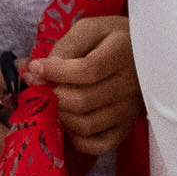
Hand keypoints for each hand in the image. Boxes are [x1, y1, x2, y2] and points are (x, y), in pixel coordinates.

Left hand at [25, 15, 139, 158]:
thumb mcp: (89, 30)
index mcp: (122, 54)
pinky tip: (70, 123)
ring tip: (52, 103)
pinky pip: (99, 145)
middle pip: (83, 101)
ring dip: (61, 116)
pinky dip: (78, 140)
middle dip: (52, 96)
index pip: (88, 70)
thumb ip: (64, 48)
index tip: (35, 68)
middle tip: (38, 86)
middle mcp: (130, 85)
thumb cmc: (111, 38)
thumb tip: (35, 71)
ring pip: (87, 125)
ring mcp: (128, 110)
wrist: (142, 52)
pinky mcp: (125, 128)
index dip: (56, 73)